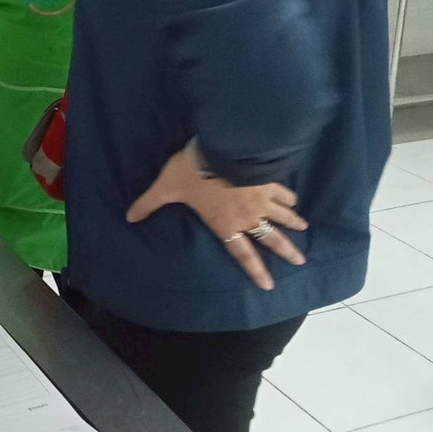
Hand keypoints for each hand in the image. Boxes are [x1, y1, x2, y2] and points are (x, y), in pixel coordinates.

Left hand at [125, 141, 307, 290]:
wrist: (222, 147)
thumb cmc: (193, 171)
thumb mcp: (166, 187)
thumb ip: (149, 203)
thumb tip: (129, 217)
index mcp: (225, 224)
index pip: (242, 253)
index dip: (256, 270)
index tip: (269, 285)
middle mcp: (247, 216)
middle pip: (270, 238)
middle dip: (286, 250)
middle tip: (301, 260)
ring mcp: (261, 198)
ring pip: (281, 215)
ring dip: (292, 222)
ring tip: (303, 227)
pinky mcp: (268, 180)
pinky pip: (282, 192)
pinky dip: (289, 197)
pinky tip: (294, 199)